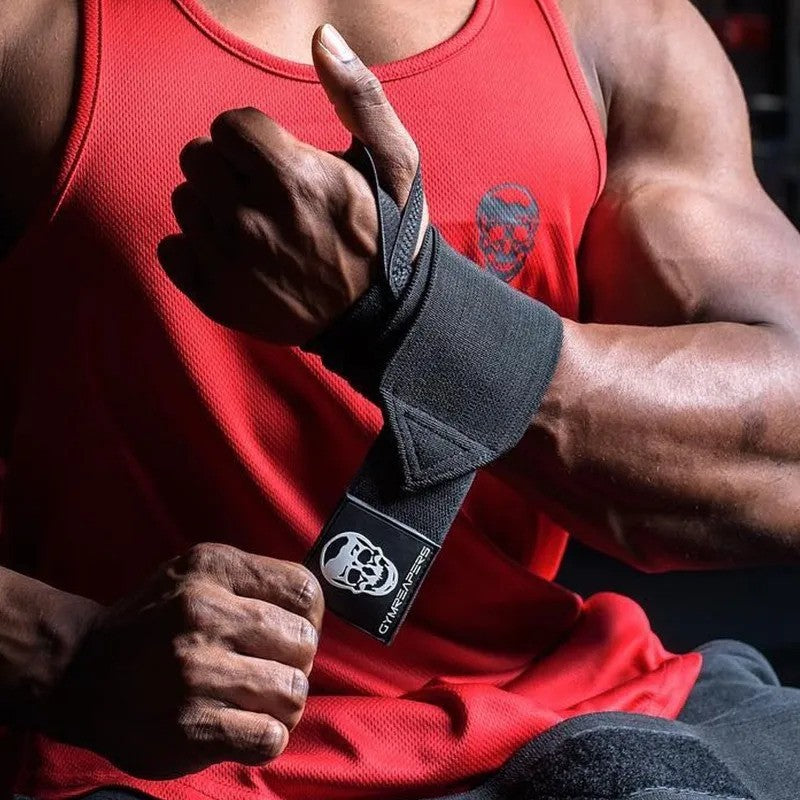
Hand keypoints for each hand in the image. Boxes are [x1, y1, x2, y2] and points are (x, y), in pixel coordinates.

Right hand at [45, 543, 323, 778]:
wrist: (80, 672)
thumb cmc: (156, 620)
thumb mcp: (198, 573)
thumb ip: (256, 581)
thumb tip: (317, 608)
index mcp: (212, 568)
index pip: (304, 591)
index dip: (309, 616)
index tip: (289, 630)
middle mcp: (202, 615)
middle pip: (304, 644)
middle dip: (295, 661)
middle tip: (267, 667)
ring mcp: (194, 673)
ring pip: (293, 693)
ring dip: (283, 702)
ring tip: (256, 699)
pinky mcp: (189, 728)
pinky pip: (270, 737)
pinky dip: (266, 736)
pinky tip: (243, 725)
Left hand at [158, 24, 426, 345]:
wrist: (381, 319)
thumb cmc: (388, 237)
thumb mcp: (395, 162)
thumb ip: (359, 95)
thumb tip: (324, 36)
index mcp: (292, 177)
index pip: (227, 125)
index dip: (252, 139)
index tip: (276, 162)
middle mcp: (253, 219)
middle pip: (196, 157)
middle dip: (226, 166)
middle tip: (262, 192)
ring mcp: (230, 262)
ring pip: (184, 201)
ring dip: (212, 206)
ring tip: (252, 226)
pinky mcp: (217, 297)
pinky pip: (171, 250)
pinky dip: (195, 250)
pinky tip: (234, 257)